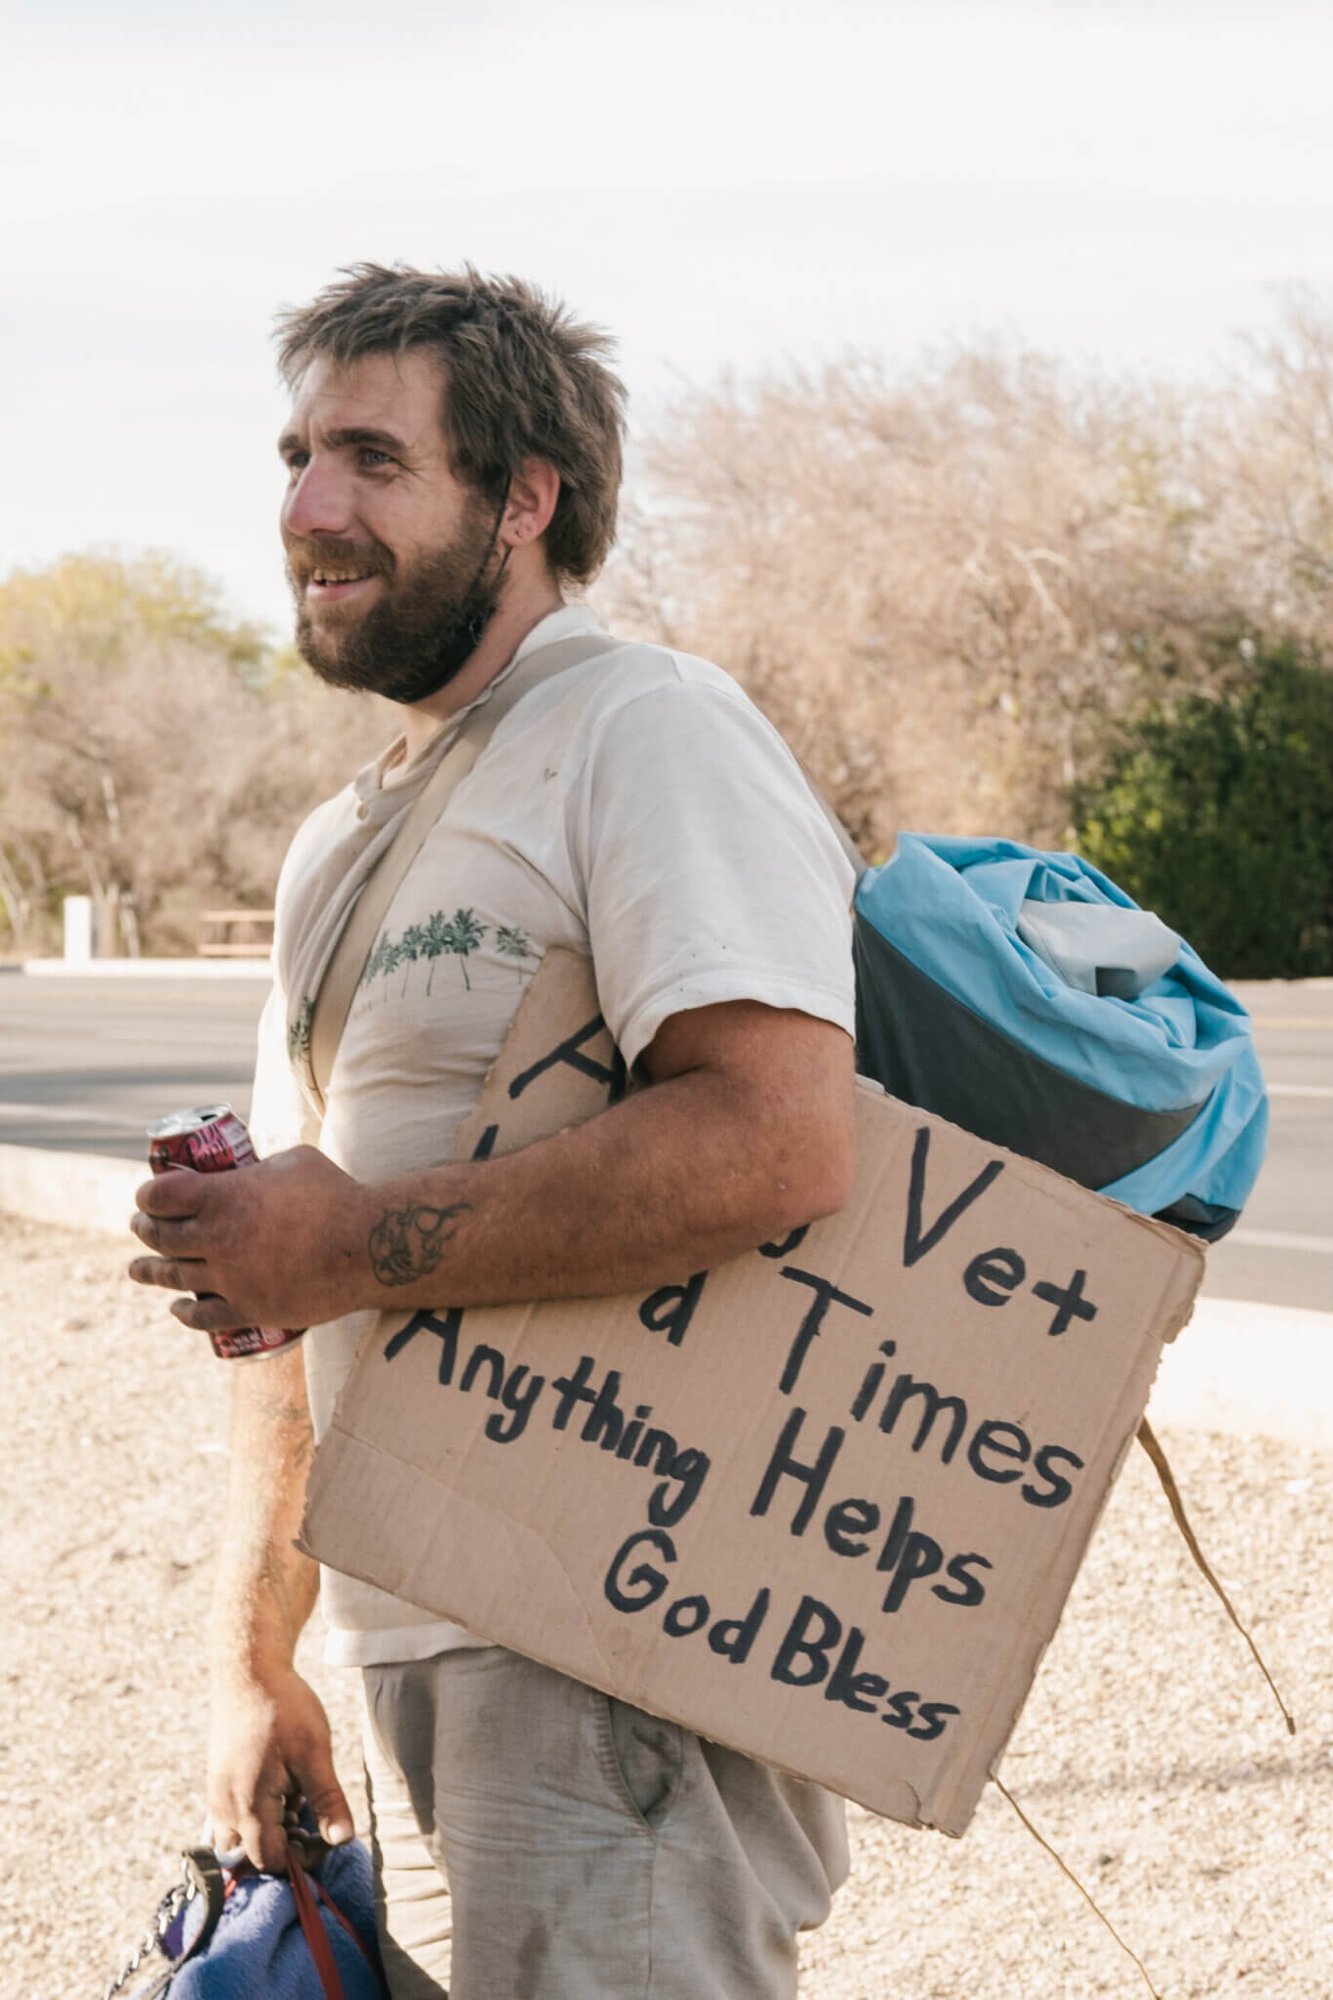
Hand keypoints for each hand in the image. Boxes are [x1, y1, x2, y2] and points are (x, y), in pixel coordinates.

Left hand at [128, 1145, 371, 1331]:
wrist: (367, 1246)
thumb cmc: (336, 1194)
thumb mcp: (293, 1161)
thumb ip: (260, 1168)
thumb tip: (247, 1170)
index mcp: (223, 1196)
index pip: (161, 1195)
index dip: (147, 1194)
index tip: (147, 1195)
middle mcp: (217, 1238)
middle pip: (161, 1236)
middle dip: (144, 1229)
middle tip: (141, 1226)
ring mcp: (230, 1278)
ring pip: (174, 1276)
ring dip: (148, 1271)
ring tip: (137, 1269)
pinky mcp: (249, 1309)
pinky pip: (203, 1316)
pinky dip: (184, 1312)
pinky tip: (176, 1308)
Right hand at [209, 1661, 354, 1873]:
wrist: (248, 1672)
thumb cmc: (283, 1709)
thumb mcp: (314, 1752)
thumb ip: (328, 1799)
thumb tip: (344, 1840)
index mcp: (249, 1806)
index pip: (269, 1862)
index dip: (300, 1858)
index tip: (323, 1834)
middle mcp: (225, 1808)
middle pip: (250, 1856)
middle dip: (282, 1847)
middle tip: (307, 1817)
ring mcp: (217, 1795)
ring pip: (239, 1837)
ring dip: (267, 1831)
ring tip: (293, 1799)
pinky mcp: (217, 1781)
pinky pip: (233, 1816)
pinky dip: (256, 1813)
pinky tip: (279, 1785)